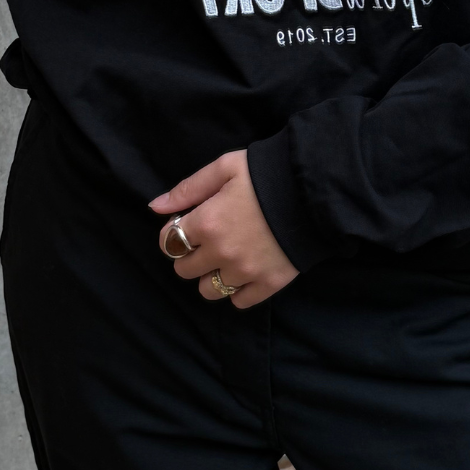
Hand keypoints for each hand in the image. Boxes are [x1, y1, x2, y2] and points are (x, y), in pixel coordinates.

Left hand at [150, 151, 298, 308]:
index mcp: (206, 223)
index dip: (173, 234)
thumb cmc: (266, 173)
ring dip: (210, 277)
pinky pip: (240, 302)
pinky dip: (237, 291)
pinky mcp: (269, 283)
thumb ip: (187, 189)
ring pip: (208, 291)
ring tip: (225, 260)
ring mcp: (245, 272)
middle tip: (207, 242)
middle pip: (184, 270)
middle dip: (190, 256)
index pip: (168, 243)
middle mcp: (221, 253)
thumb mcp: (224, 168)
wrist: (314, 191)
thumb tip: (155, 206)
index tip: (187, 226)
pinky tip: (244, 274)